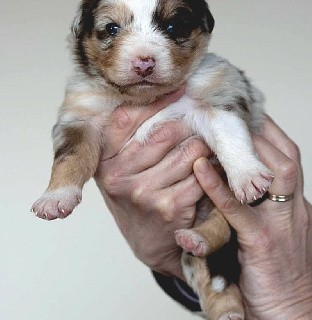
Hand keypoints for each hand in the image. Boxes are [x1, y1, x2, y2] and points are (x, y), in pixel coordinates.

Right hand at [94, 87, 210, 279]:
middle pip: (163, 132)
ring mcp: (144, 192)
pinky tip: (214, 164)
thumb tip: (152, 91)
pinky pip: (200, 175)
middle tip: (200, 116)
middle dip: (187, 123)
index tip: (179, 87)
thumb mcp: (119, 167)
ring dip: (203, 145)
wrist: (147, 241)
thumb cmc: (136, 193)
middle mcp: (119, 177)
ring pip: (188, 152)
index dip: (156, 100)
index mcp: (104, 161)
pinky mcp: (170, 206)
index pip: (127, 117)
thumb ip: (125, 137)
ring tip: (206, 141)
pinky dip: (211, 167)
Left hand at [193, 116, 311, 318]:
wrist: (293, 313)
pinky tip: (202, 167)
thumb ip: (263, 202)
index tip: (243, 112)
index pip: (287, 156)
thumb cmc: (277, 270)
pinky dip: (221, 186)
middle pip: (284, 157)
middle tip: (228, 111)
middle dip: (258, 130)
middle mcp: (296, 208)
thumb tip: (238, 176)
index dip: (266, 131)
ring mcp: (283, 224)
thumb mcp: (276, 228)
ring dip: (246, 149)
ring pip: (274, 174)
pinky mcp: (265, 244)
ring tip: (216, 128)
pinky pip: (242, 210)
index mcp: (297, 203)